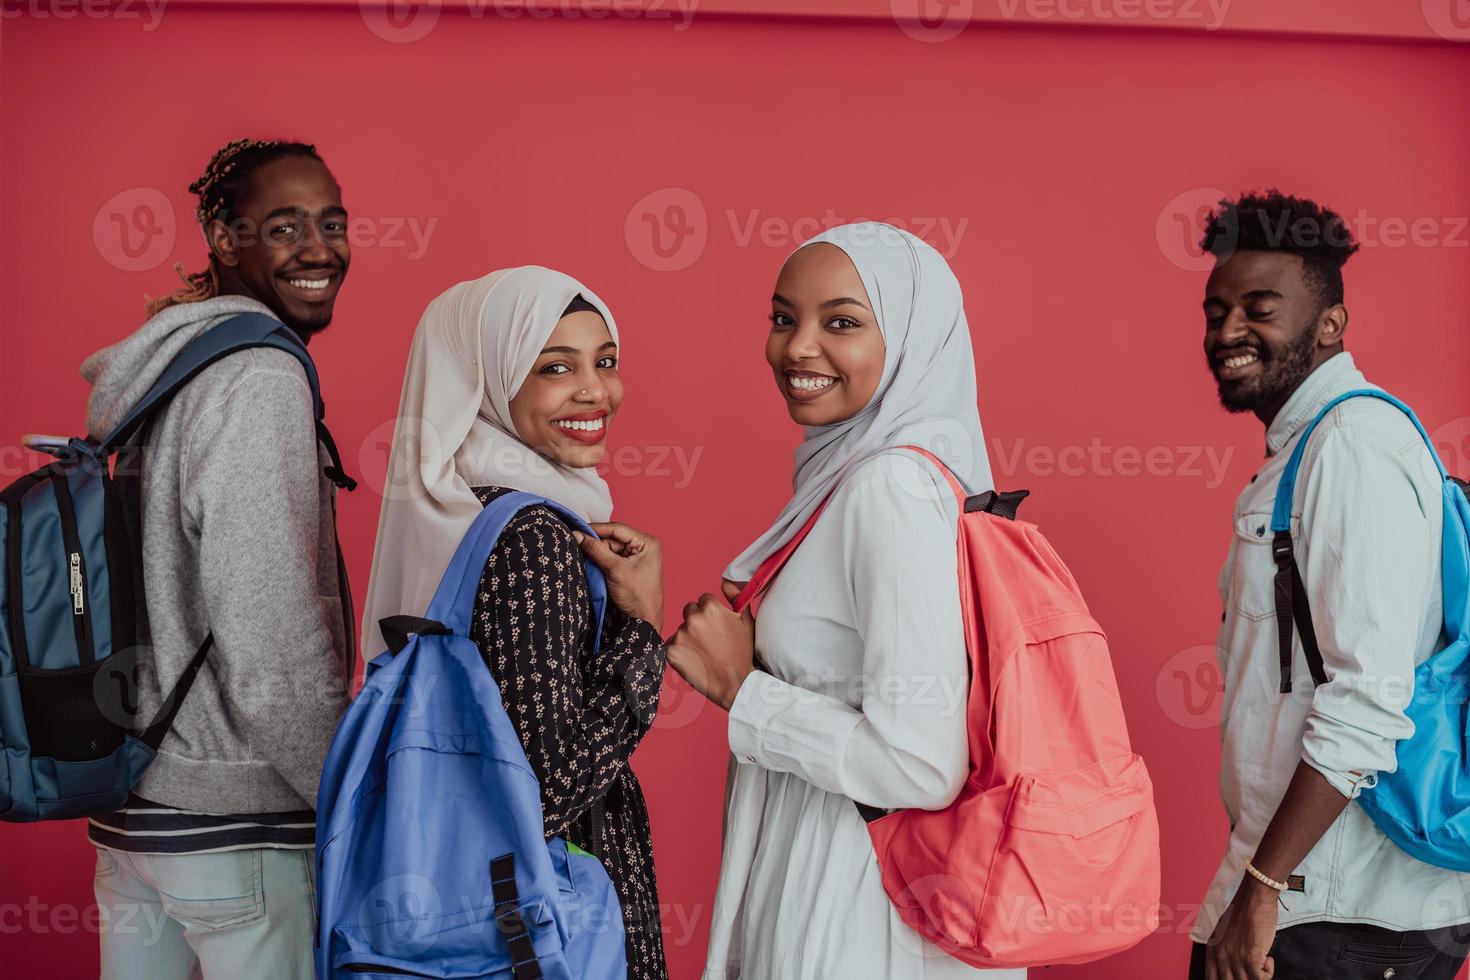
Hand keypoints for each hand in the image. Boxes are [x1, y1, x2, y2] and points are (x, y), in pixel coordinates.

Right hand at [575, 522, 663, 627]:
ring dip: (597, 555)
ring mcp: (635, 557)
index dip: (595, 529)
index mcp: (646, 542)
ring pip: (609, 549)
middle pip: (611, 539)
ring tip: (587, 562)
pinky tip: (593, 567)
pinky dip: (600, 563)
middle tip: (579, 549)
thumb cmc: (638, 596)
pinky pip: (610, 559)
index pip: (616, 529)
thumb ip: (596, 550)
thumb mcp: (614, 569)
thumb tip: (578, 535)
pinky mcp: (628, 568)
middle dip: (596, 545)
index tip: (577, 530)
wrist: (644, 621)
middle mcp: (642, 547)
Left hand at [667, 581, 755, 710]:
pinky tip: (694, 659)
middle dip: (698, 621)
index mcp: (711, 608)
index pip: (704, 600)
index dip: (713, 613)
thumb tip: (725, 582)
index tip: (718, 627)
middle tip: (711, 640)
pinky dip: (680, 650)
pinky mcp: (671, 652)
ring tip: (704, 652)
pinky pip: (672, 644)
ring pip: (681, 629)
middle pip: (690, 611)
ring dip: (689, 637)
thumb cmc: (743, 652)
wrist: (735, 683)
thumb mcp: (747, 620)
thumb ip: (736, 596)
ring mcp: (681, 636)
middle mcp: (693, 619)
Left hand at [1206, 877, 1278, 979]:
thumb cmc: (1242, 912)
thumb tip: (1229, 965)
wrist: (1253, 899)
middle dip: (1244, 979)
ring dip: (1258, 976)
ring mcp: (1235, 958)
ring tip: (1262, 962)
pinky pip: (1260, 979)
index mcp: (1211, 950)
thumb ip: (1222, 948)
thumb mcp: (1222, 931)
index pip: (1210, 978)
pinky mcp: (1251, 958)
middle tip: (1254, 971)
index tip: (1236, 977)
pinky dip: (1268, 973)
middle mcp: (1221, 956)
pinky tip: (1268, 960)